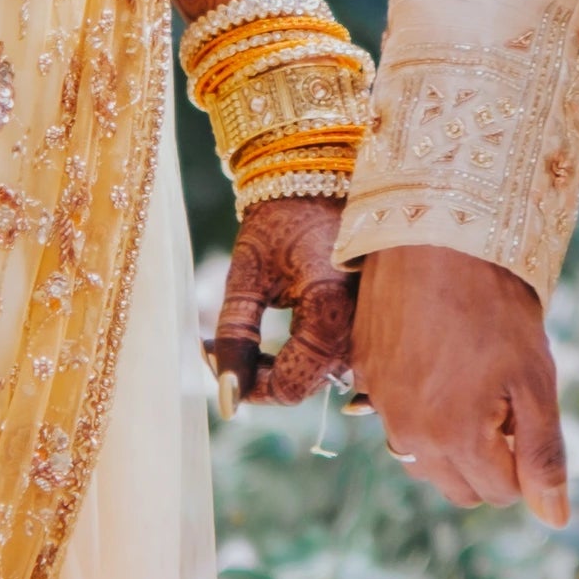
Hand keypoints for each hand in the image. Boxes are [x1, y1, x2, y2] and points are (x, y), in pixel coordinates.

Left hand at [213, 195, 357, 406]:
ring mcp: (369, 327)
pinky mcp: (367, 321)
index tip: (210, 354)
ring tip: (239, 333)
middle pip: (304, 384)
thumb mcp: (247, 276)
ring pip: (316, 374)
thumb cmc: (280, 220)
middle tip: (213, 344)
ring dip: (278, 363)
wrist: (318, 180)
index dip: (248, 385)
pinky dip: (297, 352)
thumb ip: (236, 337)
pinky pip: (329, 357)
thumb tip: (226, 398)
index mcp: (333, 313)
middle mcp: (361, 328)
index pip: (290, 386)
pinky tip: (273, 330)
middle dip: (258, 372)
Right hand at [353, 244, 568, 522]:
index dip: (525, 461)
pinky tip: (441, 362)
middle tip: (506, 401)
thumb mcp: (534, 382)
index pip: (501, 494)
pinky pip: (397, 418)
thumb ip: (543, 456)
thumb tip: (555, 520)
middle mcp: (409, 435)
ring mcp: (381, 406)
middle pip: (460, 488)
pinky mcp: (365, 374)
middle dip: (490, 462)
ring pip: (424, 459)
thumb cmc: (496, 307)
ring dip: (453, 441)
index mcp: (455, 440)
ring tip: (474, 381)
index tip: (527, 410)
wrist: (438, 237)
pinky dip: (423, 409)